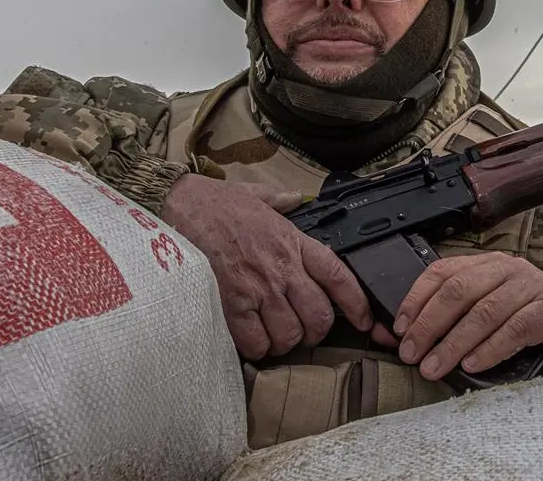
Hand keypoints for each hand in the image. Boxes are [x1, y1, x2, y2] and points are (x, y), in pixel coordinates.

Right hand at [159, 173, 372, 360]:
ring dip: (284, 343)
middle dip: (315, 332)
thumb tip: (294, 199)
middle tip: (302, 332)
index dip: (356, 303)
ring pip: (290, 334)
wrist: (177, 206)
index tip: (364, 320)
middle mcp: (282, 267)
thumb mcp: (255, 195)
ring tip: (273, 337)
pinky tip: (250, 340)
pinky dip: (256, 348)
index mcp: (293, 241)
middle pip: (319, 316)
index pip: (338, 276)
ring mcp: (259, 287)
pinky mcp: (232, 303)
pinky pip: (256, 341)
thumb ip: (280, 201)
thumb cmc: (214, 203)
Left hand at [374, 251, 542, 381]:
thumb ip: (447, 315)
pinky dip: (489, 349)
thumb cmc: (521, 311)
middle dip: (429, 324)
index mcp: (485, 263)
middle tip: (411, 354)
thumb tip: (397, 334)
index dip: (416, 299)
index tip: (399, 328)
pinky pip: (514, 329)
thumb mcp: (485, 303)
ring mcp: (528, 288)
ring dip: (453, 343)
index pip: (442, 271)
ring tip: (434, 367)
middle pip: (459, 291)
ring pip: (484, 312)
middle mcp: (506, 269)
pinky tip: (472, 365)